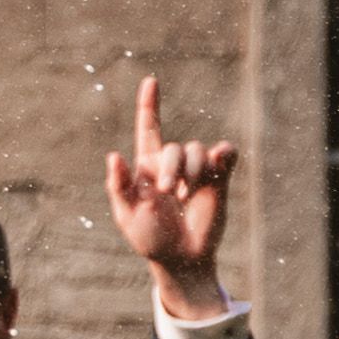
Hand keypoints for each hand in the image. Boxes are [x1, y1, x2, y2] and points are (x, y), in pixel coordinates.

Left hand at [104, 75, 236, 314]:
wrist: (182, 258)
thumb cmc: (150, 238)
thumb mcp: (127, 216)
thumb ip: (119, 186)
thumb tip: (113, 155)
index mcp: (147, 167)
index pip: (149, 129)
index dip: (149, 105)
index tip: (151, 81)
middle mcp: (173, 164)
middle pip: (176, 147)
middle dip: (172, 168)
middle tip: (168, 193)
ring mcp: (197, 170)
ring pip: (199, 149)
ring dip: (192, 171)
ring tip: (185, 196)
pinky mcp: (219, 177)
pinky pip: (225, 152)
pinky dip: (221, 157)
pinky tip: (214, 171)